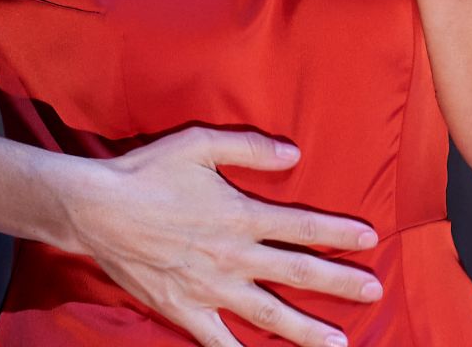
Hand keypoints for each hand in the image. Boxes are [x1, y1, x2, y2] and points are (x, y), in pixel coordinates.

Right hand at [65, 127, 383, 346]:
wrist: (96, 209)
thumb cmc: (147, 172)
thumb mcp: (199, 144)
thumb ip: (250, 149)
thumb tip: (294, 154)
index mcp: (239, 215)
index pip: (302, 225)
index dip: (339, 232)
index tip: (370, 239)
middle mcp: (232, 256)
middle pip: (298, 272)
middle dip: (340, 283)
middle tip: (375, 292)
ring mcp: (210, 288)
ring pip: (270, 315)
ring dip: (308, 331)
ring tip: (340, 345)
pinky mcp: (185, 310)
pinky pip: (220, 343)